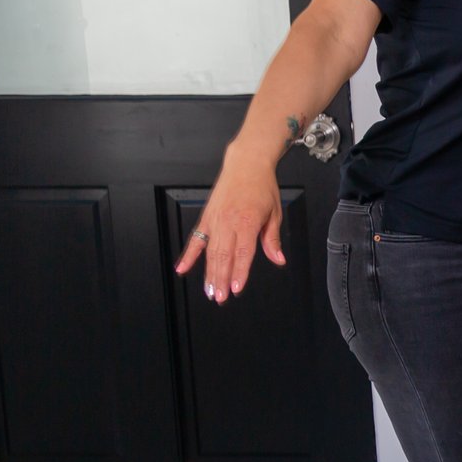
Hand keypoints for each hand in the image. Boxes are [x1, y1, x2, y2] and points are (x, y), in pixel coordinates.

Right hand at [174, 146, 286, 303]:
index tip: (236, 289)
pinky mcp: (206, 217)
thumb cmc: (262, 187)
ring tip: (209, 291)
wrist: (246, 164)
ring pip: (210, 252)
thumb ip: (272, 239)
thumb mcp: (275, 212)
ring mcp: (215, 220)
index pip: (243, 253)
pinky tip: (182, 269)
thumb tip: (278, 259)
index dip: (239, 273)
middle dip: (221, 279)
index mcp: (248, 222)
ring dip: (208, 273)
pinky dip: (189, 255)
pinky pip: (196, 240)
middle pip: (223, 256)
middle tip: (220, 297)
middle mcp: (229, 222)